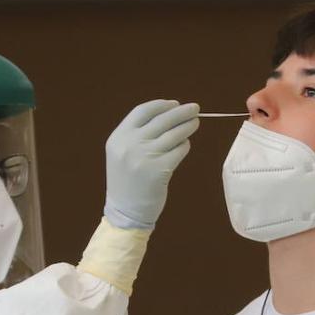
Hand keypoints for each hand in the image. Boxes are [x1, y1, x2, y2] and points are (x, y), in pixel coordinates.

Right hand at [103, 100, 199, 228]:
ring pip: (173, 134)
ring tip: (195, 123)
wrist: (125, 211)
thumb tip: (168, 114)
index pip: (142, 111)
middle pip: (162, 119)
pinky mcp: (160, 170)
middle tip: (194, 108)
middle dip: (181, 112)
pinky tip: (185, 145)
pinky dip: (185, 146)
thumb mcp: (122, 153)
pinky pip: (179, 151)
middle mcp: (130, 145)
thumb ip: (138, 134)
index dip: (161, 105)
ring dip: (187, 126)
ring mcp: (145, 157)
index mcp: (119, 137)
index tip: (175, 103)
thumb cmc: (127, 181)